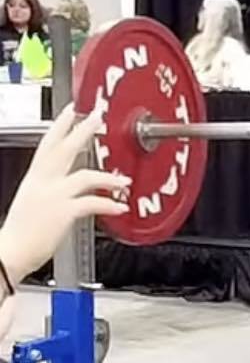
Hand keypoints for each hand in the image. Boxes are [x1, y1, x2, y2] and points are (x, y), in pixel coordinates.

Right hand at [0, 104, 130, 283]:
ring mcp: (53, 196)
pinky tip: (120, 207)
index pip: (48, 144)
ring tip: (124, 181)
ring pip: (85, 175)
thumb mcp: (34, 202)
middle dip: (83, 131)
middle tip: (98, 117)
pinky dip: (108, 204)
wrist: (9, 252)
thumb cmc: (22, 232)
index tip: (72, 110)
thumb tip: (70, 189)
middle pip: (65, 149)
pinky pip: (92, 203)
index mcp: (35, 179)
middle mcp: (43, 183)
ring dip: (109, 177)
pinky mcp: (63, 213)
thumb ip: (51, 190)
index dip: (61, 125)